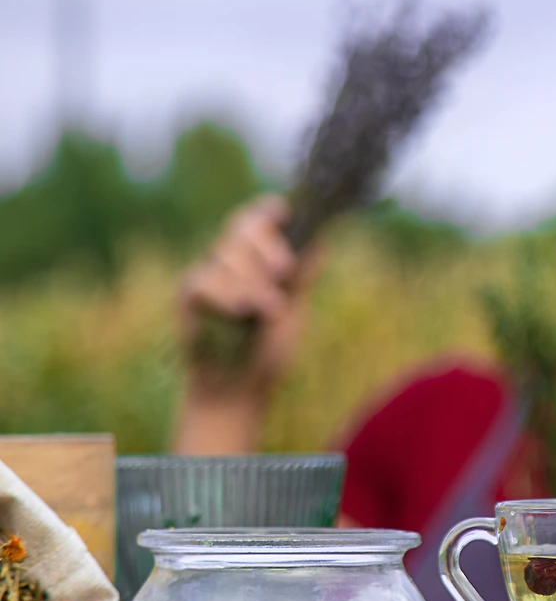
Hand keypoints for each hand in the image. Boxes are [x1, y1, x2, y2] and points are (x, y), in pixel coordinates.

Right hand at [177, 195, 320, 396]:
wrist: (239, 391)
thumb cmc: (268, 352)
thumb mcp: (293, 311)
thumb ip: (301, 276)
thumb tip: (321, 241)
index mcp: (261, 260)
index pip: (261, 217)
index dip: (270, 210)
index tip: (284, 212)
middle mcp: (233, 261)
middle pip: (242, 225)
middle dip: (266, 245)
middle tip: (284, 272)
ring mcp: (209, 274)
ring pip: (226, 254)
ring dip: (252, 282)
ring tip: (268, 311)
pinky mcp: (189, 294)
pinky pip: (206, 281)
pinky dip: (227, 297)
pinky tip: (240, 314)